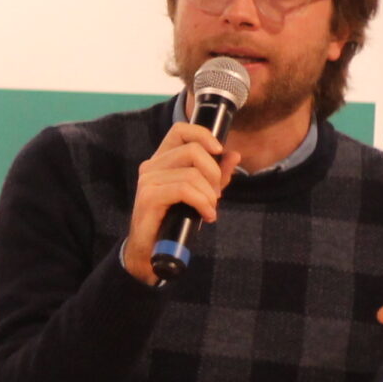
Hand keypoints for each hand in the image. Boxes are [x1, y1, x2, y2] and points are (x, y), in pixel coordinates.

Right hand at [122, 120, 242, 285]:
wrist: (150, 251)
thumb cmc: (174, 221)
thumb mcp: (200, 194)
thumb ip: (216, 174)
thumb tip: (234, 155)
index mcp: (161, 160)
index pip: (180, 130)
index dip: (202, 134)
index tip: (219, 150)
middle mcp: (151, 166)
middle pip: (192, 150)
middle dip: (214, 173)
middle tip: (216, 194)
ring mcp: (148, 180)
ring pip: (192, 173)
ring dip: (209, 194)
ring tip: (210, 209)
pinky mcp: (149, 196)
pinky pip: (185, 190)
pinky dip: (202, 203)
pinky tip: (206, 216)